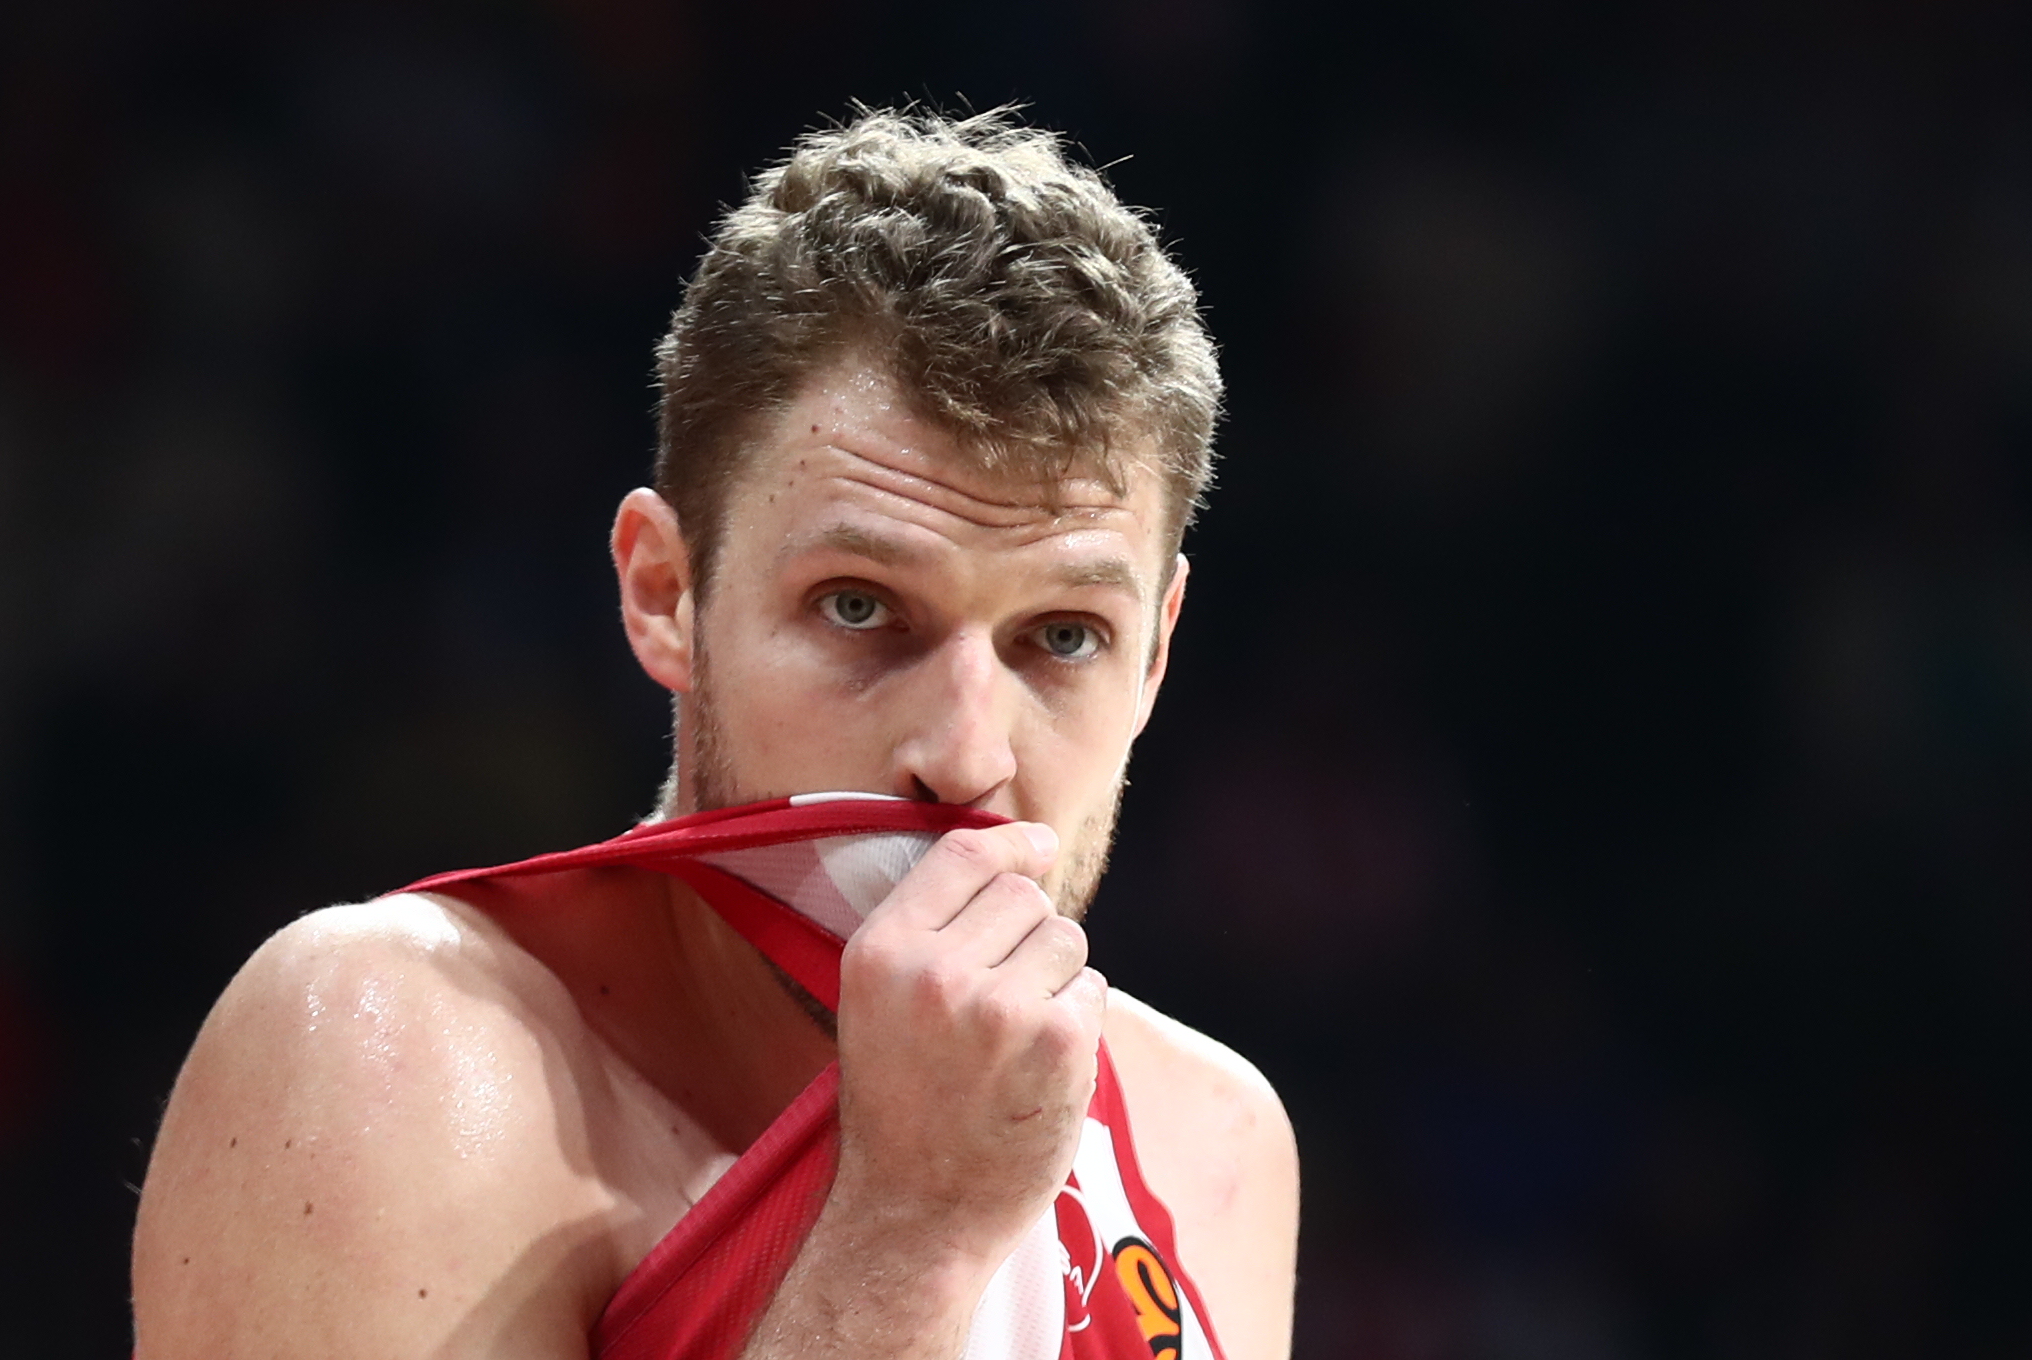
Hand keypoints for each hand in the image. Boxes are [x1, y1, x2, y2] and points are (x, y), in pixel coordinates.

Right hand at [830, 821, 1105, 1277]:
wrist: (916, 1214)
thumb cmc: (904, 1101)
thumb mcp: (879, 1002)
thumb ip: (933, 927)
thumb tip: (1024, 848)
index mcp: (880, 952)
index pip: (961, 854)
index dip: (1009, 843)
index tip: (1039, 845)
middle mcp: (934, 973)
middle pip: (1023, 895)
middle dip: (1028, 935)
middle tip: (999, 1003)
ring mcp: (999, 1008)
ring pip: (1066, 938)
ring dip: (1056, 979)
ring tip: (1013, 1041)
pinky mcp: (1057, 1043)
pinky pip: (1092, 989)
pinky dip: (1078, 1023)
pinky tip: (1039, 1069)